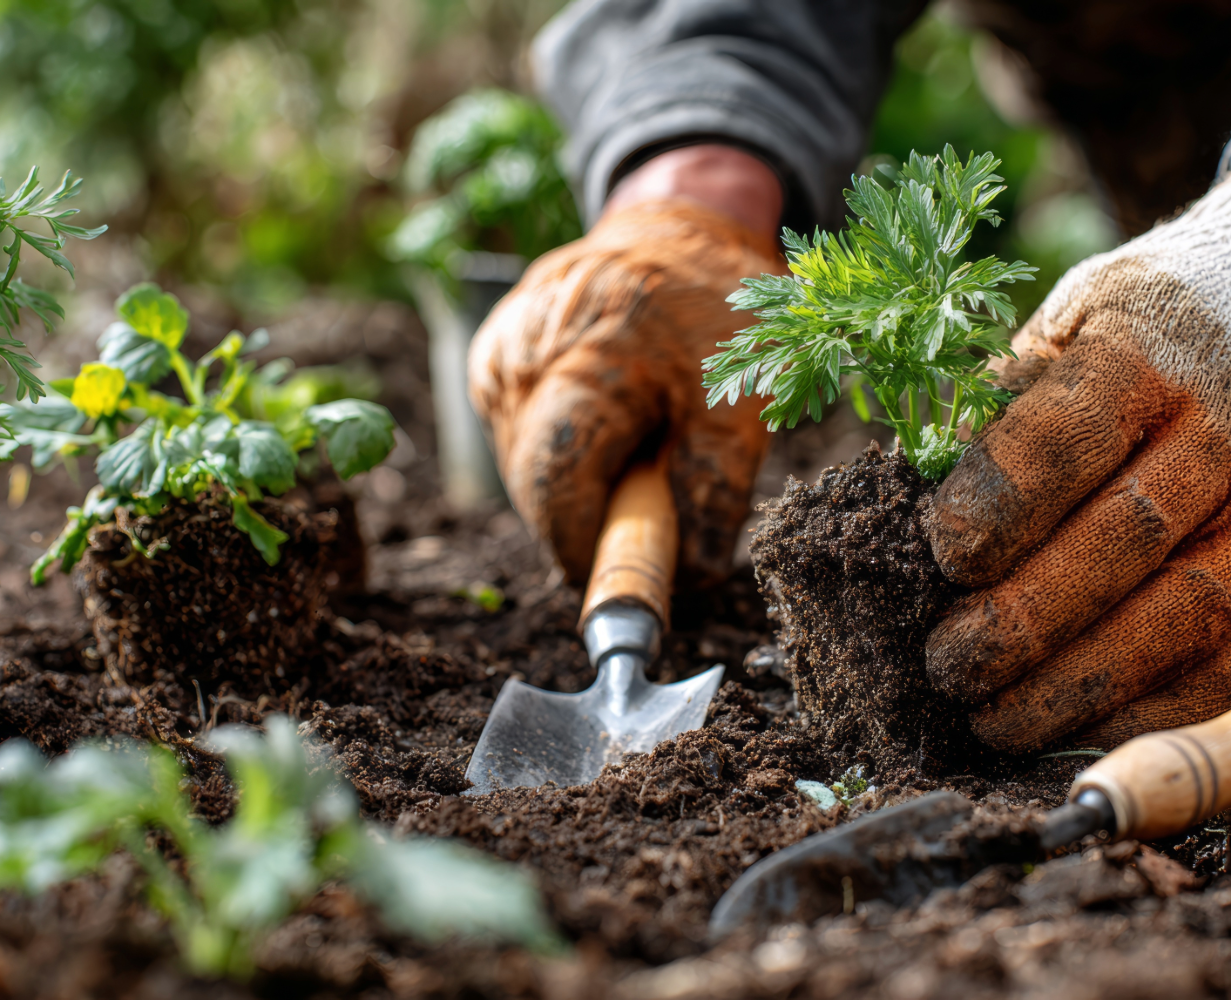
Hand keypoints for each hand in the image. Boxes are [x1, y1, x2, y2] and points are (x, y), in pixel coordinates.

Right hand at [468, 146, 783, 585]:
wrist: (673, 227)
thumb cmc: (714, 309)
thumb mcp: (744, 396)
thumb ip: (716, 487)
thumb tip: (691, 578)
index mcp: (589, 357)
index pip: (559, 481)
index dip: (585, 545)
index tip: (621, 581)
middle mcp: (523, 355)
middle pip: (532, 484)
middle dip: (583, 520)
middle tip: (641, 513)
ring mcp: (496, 353)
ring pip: (520, 465)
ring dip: (573, 484)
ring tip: (630, 443)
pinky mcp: (486, 356)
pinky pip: (516, 434)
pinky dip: (557, 448)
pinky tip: (601, 418)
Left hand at [924, 147, 1230, 752]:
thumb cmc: (1129, 345)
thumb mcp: (1053, 338)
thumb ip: (988, 411)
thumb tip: (905, 498)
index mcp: (1138, 359)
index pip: (1067, 435)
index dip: (997, 503)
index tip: (941, 553)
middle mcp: (1215, 438)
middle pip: (1123, 538)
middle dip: (1023, 618)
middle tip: (946, 665)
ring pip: (1180, 613)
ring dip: (1075, 683)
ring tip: (991, 719)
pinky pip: (1228, 665)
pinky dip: (1145, 713)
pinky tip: (1071, 735)